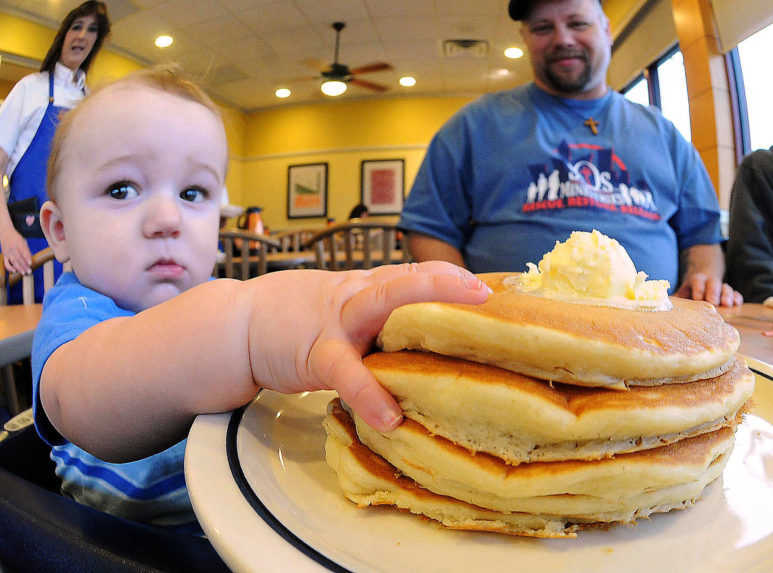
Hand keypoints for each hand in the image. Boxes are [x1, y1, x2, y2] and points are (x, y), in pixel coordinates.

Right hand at [0, 228, 31, 273]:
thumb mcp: (23, 241)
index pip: (23, 252)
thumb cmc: (16, 237)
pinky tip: (14, 271)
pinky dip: (9, 267)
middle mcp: (12, 248)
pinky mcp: (4, 255)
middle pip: (18, 258)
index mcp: (18, 243)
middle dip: (24, 265)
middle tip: (29, 271)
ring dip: (19, 268)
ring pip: (13, 261)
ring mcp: (8, 252)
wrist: (5, 232)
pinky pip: (6, 262)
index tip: (30, 263)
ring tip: (24, 272)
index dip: (27, 258)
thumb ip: (26, 250)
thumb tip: (30, 259)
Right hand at [247, 262, 490, 431]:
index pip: (416, 273)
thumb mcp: (343, 309)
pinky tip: (389, 416)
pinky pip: (346, 372)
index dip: (453, 277)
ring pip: (381, 305)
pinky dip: (368, 392)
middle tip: (486, 294)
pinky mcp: (316, 353)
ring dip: (419, 313)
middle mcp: (359, 296)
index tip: (494, 286)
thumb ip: (381, 320)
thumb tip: (429, 342)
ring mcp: (339, 321)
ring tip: (459, 337)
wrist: (239, 324)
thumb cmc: (298, 319)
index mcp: (369, 288)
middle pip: (406, 279)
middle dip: (447, 283)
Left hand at [675, 272, 742, 306]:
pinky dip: (737, 299)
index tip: (698, 298)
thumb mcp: (681, 292)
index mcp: (696, 280)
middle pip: (714, 284)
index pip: (698, 282)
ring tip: (727, 304)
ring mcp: (722, 287)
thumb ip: (675, 299)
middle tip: (713, 302)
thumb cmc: (689, 293)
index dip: (698, 289)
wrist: (703, 282)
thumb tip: (662, 306)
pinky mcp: (731, 293)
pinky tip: (736, 305)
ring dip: (727, 296)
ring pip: (727, 288)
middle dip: (714, 293)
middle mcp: (710, 282)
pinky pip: (737, 294)